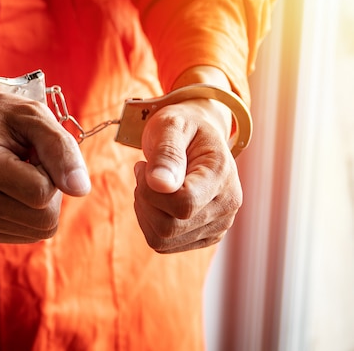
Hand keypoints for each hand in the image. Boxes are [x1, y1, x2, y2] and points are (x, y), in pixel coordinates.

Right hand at [0, 91, 90, 243]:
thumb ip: (61, 149)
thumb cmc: (7, 120)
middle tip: (29, 165)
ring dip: (41, 203)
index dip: (51, 170)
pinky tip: (11, 191)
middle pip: (44, 219)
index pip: (42, 192)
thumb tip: (81, 190)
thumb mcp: (36, 118)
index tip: (33, 151)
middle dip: (49, 190)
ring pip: (39, 230)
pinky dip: (29, 214)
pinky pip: (28, 235)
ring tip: (19, 176)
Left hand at [133, 67, 243, 252]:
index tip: (143, 165)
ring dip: (144, 212)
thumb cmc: (182, 126)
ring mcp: (218, 225)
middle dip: (144, 200)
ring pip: (162, 240)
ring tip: (150, 184)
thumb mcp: (171, 125)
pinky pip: (163, 244)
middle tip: (143, 172)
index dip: (151, 191)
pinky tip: (154, 200)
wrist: (197, 136)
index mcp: (222, 174)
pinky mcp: (204, 237)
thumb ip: (167, 153)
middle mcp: (227, 205)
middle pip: (169, 227)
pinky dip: (148, 223)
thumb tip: (159, 184)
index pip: (184, 203)